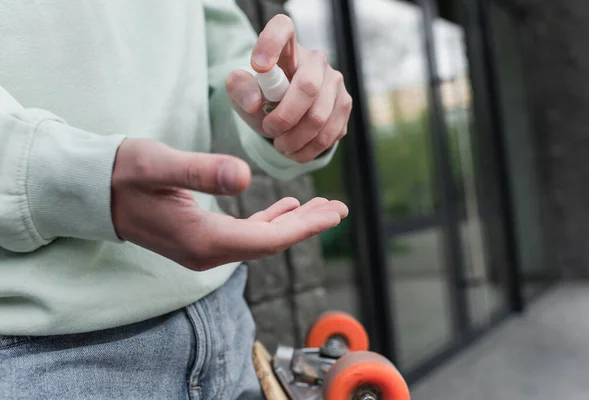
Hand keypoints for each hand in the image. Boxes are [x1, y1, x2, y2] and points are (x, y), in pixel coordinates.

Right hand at [111, 139, 347, 270]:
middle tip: (340, 209)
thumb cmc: (124, 173)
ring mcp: (202, 248)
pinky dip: (269, 221)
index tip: (334, 214)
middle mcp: (206, 252)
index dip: (303, 228)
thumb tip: (244, 176)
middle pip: (269, 243)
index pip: (265, 240)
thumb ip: (200, 171)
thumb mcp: (159, 165)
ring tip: (322, 207)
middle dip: (306, 226)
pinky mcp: (199, 238)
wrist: (94, 191)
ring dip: (291, 223)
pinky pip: (244, 234)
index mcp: (202, 238)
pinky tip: (285, 207)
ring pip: (259, 239)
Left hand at [226, 14, 351, 163]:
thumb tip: (255, 102)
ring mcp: (335, 83)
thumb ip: (240, 89)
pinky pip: (329, 134)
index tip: (258, 67)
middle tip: (268, 130)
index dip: (270, 44)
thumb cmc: (263, 98)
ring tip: (280, 145)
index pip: (282, 28)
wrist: (285, 116)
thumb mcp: (243, 93)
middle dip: (284, 118)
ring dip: (295, 140)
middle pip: (307, 88)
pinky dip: (308, 150)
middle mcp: (316, 61)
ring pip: (319, 118)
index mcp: (287, 48)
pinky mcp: (345, 106)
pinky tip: (295, 149)